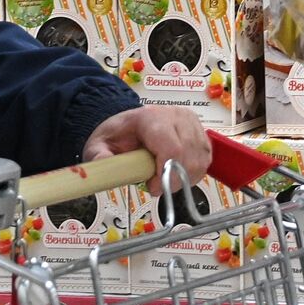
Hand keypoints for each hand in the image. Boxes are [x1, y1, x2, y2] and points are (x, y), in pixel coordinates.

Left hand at [82, 105, 211, 193]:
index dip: (166, 174)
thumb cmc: (118, 134)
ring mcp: (192, 125)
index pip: (172, 148)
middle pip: (188, 157)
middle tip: (155, 186)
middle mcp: (177, 117)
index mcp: (152, 117)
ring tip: (164, 178)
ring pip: (199, 161)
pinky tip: (176, 174)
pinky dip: (192, 174)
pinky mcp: (201, 134)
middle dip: (173, 180)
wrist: (129, 125)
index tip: (153, 187)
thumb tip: (103, 164)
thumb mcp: (98, 144)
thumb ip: (99, 155)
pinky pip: (205, 160)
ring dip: (184, 178)